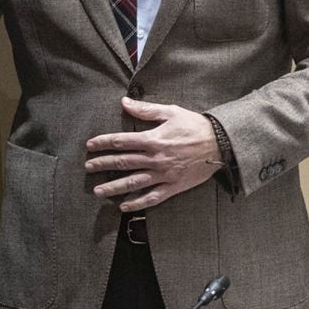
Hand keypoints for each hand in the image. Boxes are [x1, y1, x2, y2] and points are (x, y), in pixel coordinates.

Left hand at [84, 97, 222, 210]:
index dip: (103, 143)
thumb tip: (123, 102)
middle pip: (123, 162)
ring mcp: (164, 174)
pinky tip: (124, 206)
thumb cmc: (195, 126)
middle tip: (88, 168)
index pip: (121, 141)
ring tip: (98, 191)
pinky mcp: (173, 186)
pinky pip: (152, 197)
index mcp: (153, 139)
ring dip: (114, 187)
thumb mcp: (171, 112)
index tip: (90, 146)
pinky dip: (138, 203)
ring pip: (133, 183)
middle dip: (103, 164)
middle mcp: (155, 158)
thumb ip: (146, 110)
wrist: (221, 144)